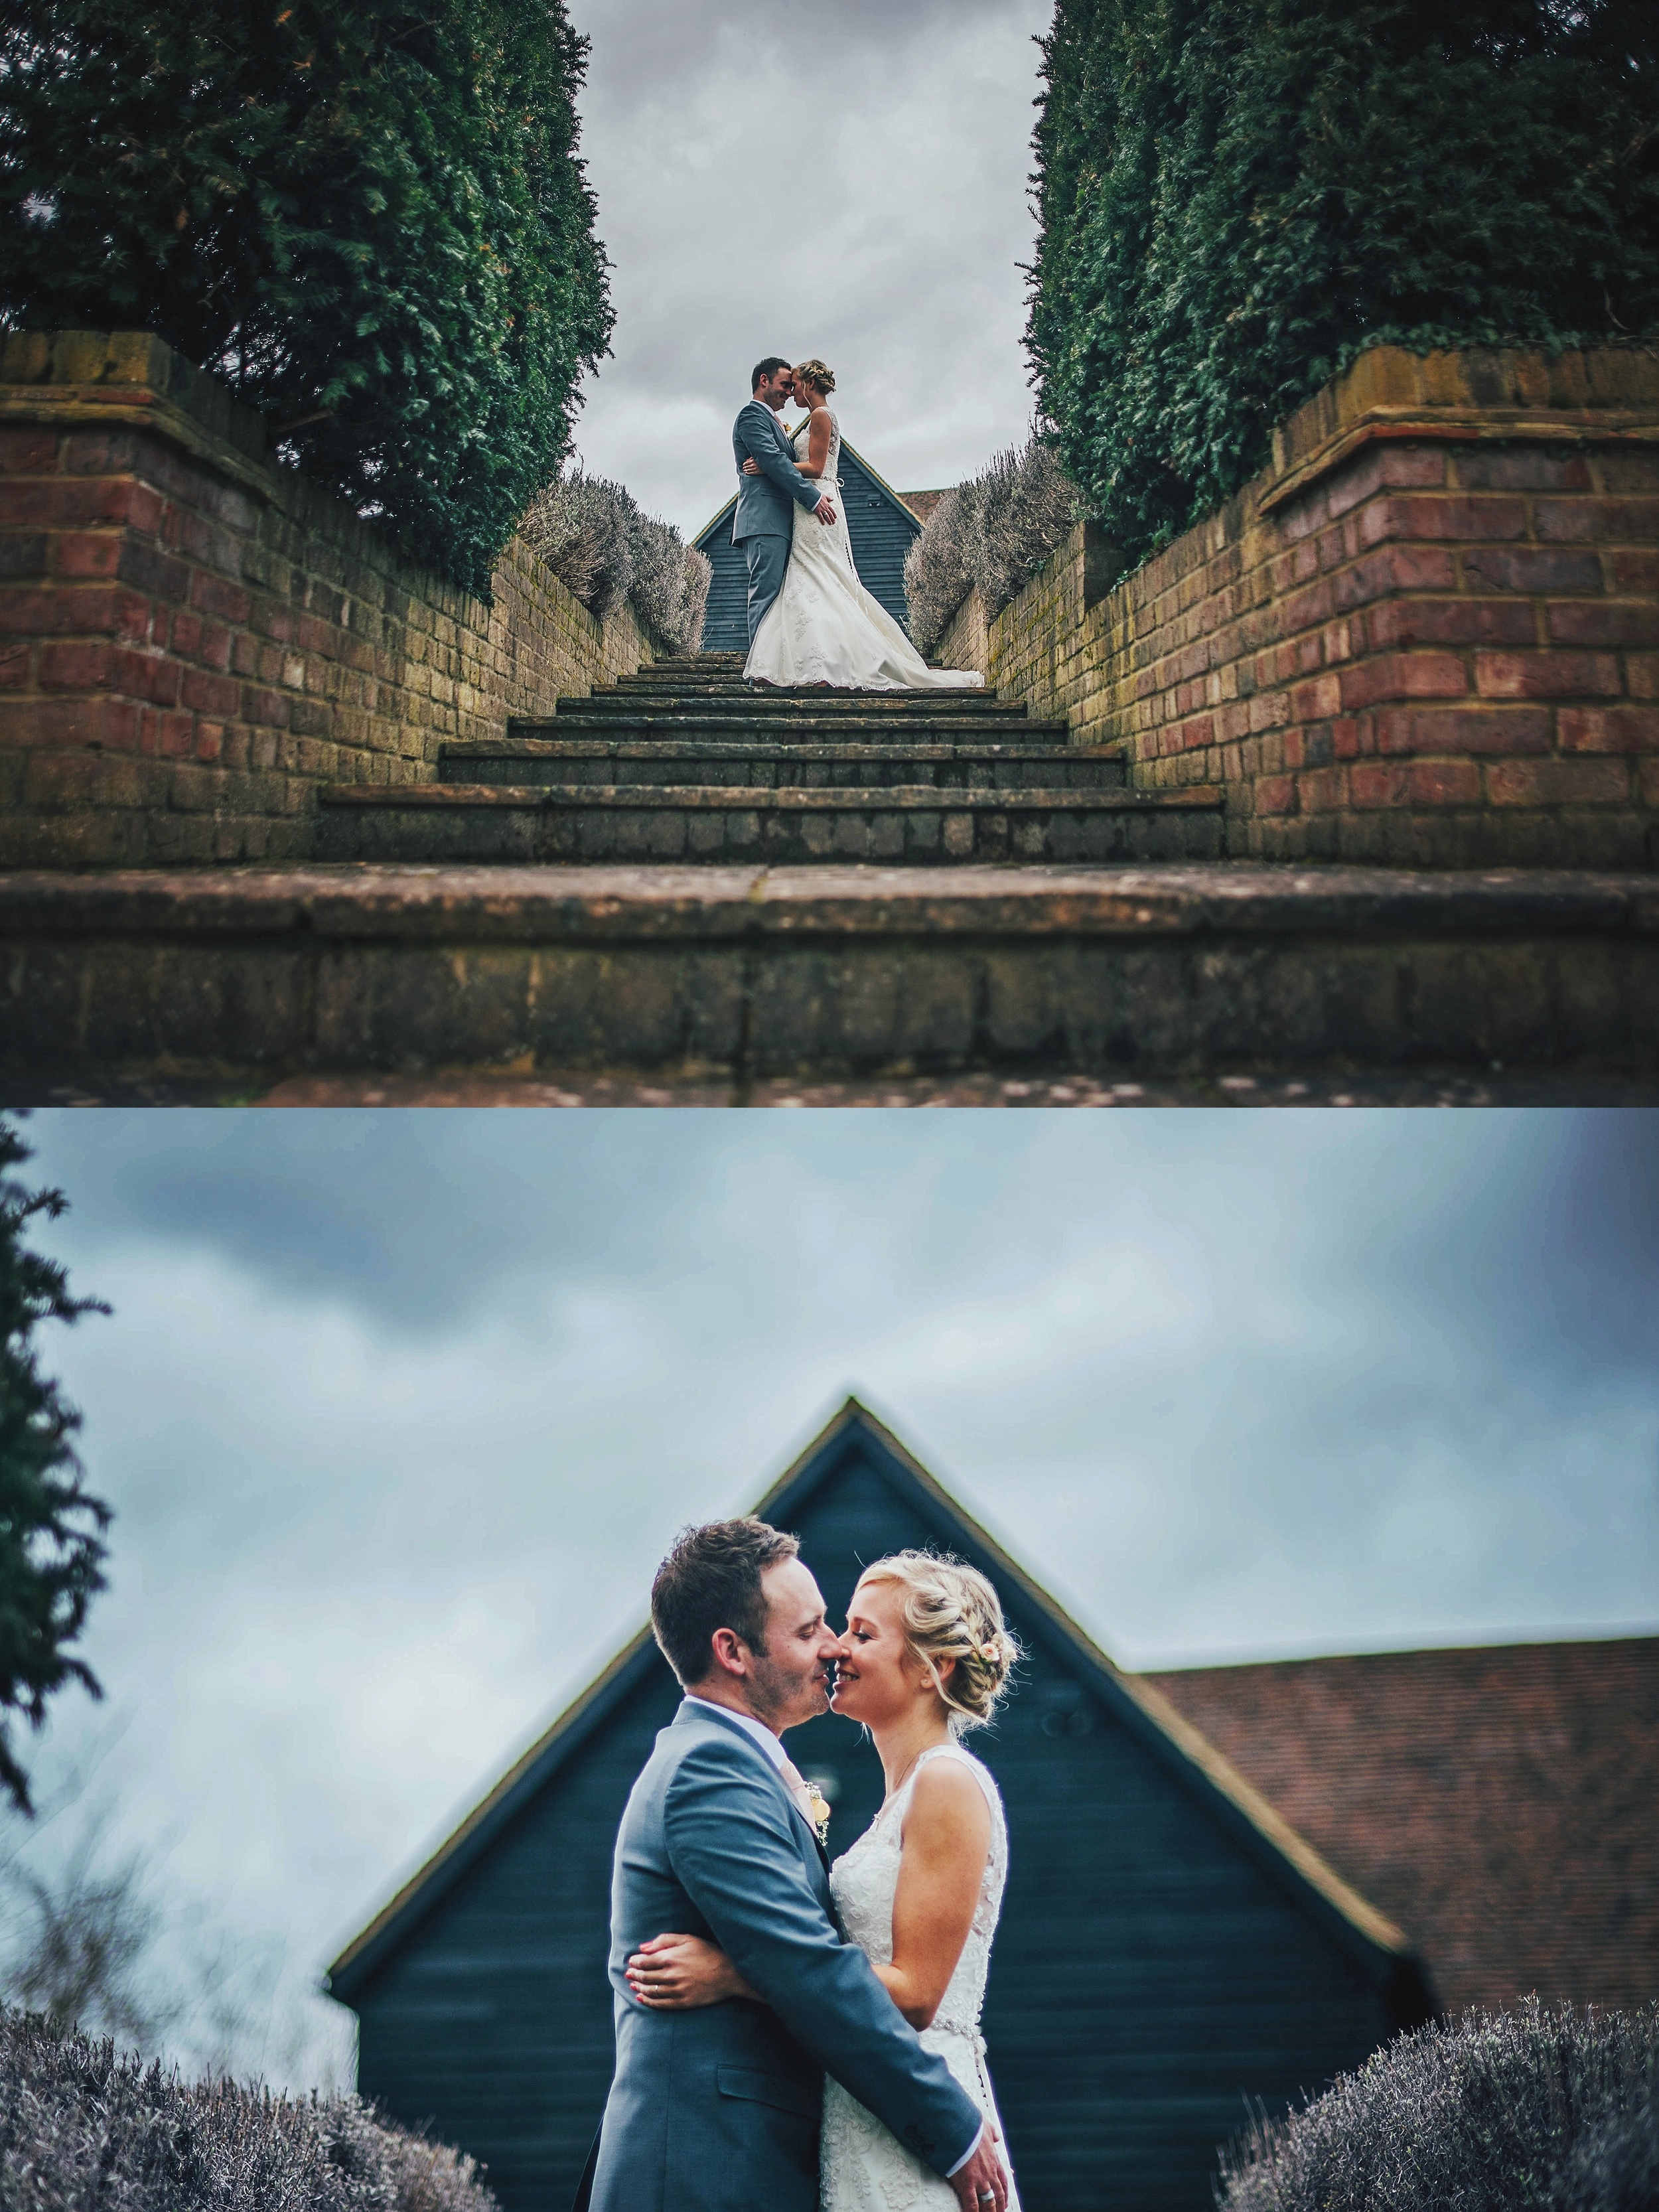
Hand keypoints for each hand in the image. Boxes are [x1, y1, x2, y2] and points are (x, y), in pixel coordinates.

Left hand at [625, 1932, 753, 2008]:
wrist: (729, 1974)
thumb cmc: (709, 1953)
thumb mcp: (688, 1939)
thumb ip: (664, 1940)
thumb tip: (643, 1947)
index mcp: (671, 1958)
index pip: (644, 1962)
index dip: (635, 1962)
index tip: (631, 1961)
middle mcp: (671, 1976)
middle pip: (645, 1977)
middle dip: (634, 1975)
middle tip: (629, 1974)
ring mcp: (676, 1991)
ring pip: (650, 1991)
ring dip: (639, 1988)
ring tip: (633, 1985)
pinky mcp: (682, 2003)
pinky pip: (660, 2004)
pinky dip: (648, 2002)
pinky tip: (642, 1998)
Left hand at [742, 457, 760, 475]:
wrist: (767, 465)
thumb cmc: (761, 460)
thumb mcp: (756, 457)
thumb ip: (751, 458)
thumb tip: (746, 460)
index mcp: (752, 461)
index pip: (746, 463)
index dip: (744, 464)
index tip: (743, 465)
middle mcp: (753, 465)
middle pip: (746, 467)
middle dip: (744, 467)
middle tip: (743, 468)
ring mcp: (755, 469)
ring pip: (748, 470)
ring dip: (745, 470)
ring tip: (744, 470)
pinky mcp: (757, 472)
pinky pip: (751, 473)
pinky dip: (748, 473)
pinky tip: (746, 473)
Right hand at [815, 496, 835, 524]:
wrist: (814, 497)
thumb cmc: (818, 496)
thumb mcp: (825, 496)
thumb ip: (829, 498)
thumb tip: (832, 499)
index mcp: (827, 504)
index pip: (832, 510)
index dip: (834, 514)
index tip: (835, 517)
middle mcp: (826, 508)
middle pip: (830, 514)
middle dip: (832, 518)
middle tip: (834, 522)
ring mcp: (822, 510)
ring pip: (827, 516)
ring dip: (829, 520)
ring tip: (830, 523)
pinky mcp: (818, 512)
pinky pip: (821, 517)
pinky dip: (822, 520)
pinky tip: (823, 523)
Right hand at [950, 2129, 1008, 2211]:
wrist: (960, 2128)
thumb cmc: (971, 2127)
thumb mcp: (986, 2127)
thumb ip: (992, 2133)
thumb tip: (997, 2137)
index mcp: (994, 2160)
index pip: (1004, 2180)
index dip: (1005, 2193)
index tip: (1005, 2201)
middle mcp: (990, 2173)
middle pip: (998, 2195)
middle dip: (999, 2206)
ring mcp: (980, 2180)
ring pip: (988, 2202)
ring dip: (989, 2211)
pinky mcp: (967, 2184)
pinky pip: (972, 2204)